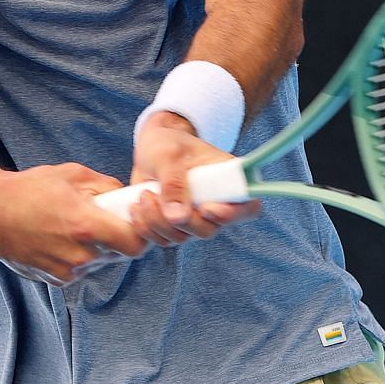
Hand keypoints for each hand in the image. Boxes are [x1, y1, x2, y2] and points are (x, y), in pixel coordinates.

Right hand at [0, 162, 148, 286]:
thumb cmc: (30, 189)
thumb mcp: (73, 174)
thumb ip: (106, 187)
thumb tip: (126, 198)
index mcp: (85, 226)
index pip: (135, 244)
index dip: (140, 233)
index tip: (134, 221)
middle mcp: (78, 254)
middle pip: (119, 253)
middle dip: (117, 237)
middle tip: (104, 219)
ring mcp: (66, 270)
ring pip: (99, 262)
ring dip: (97, 247)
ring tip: (75, 226)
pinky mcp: (55, 279)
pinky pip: (80, 269)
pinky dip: (78, 256)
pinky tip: (60, 238)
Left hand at [126, 111, 262, 247]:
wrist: (150, 148)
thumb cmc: (167, 143)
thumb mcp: (168, 155)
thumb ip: (174, 183)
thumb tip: (178, 218)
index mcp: (228, 181)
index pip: (247, 207)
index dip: (232, 214)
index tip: (206, 208)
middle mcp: (215, 204)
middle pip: (208, 230)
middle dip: (178, 219)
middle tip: (154, 195)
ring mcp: (194, 218)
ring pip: (182, 238)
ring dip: (156, 221)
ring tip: (143, 195)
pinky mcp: (173, 226)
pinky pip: (162, 240)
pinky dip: (145, 228)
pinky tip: (136, 206)